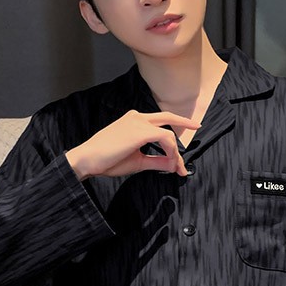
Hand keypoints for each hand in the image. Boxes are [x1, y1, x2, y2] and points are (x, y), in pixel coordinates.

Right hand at [66, 109, 200, 180]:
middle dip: (184, 122)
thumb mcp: (137, 161)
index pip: (158, 125)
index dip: (171, 141)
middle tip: (197, 126)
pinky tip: (172, 163)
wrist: (87, 160)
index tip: (178, 159)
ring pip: (168, 134)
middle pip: (167, 117)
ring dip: (176, 152)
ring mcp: (139, 122)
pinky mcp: (141, 131)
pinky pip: (165, 139)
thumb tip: (174, 165)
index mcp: (133, 120)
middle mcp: (137, 117)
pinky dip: (172, 151)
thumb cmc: (107, 160)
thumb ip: (156, 161)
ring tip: (178, 168)